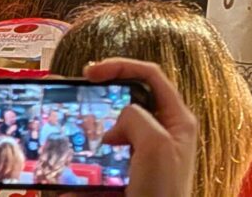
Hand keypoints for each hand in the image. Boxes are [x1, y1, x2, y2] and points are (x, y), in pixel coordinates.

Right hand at [85, 58, 197, 196]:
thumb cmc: (165, 192)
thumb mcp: (155, 146)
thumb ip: (136, 119)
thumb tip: (119, 120)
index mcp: (177, 119)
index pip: (150, 76)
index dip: (121, 66)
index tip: (91, 72)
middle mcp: (163, 132)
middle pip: (129, 101)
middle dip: (103, 101)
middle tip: (79, 100)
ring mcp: (145, 154)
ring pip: (114, 131)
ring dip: (93, 135)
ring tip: (76, 142)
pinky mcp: (128, 175)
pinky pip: (104, 161)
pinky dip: (87, 164)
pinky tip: (74, 172)